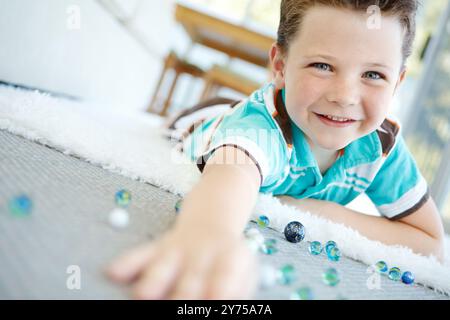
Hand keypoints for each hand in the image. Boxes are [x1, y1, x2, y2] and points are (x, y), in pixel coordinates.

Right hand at [106, 227, 258, 299]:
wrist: (210, 223)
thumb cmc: (227, 259)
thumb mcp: (244, 268)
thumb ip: (237, 287)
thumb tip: (227, 300)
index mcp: (230, 258)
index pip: (226, 276)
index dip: (221, 289)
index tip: (217, 299)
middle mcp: (202, 254)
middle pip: (192, 280)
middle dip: (184, 296)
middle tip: (178, 307)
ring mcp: (177, 251)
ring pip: (163, 267)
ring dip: (153, 281)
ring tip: (144, 296)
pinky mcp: (156, 249)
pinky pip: (138, 255)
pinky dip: (125, 264)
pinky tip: (113, 273)